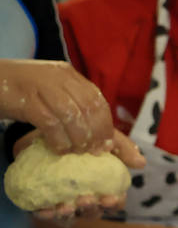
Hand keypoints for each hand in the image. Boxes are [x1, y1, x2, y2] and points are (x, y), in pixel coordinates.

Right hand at [0, 58, 116, 153]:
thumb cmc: (20, 94)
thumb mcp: (51, 97)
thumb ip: (75, 110)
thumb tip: (104, 140)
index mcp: (68, 75)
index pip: (97, 100)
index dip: (105, 125)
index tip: (106, 145)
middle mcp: (58, 76)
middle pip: (88, 107)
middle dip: (95, 134)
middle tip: (93, 152)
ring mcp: (41, 85)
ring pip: (71, 115)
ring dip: (78, 138)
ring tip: (76, 152)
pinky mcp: (25, 99)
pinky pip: (50, 122)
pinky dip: (58, 139)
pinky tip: (58, 149)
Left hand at [16, 128, 145, 221]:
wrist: (52, 127)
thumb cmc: (84, 136)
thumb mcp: (105, 136)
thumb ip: (123, 148)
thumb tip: (141, 163)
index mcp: (105, 185)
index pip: (115, 201)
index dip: (114, 203)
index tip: (109, 198)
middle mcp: (88, 194)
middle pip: (93, 211)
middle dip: (91, 208)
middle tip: (85, 199)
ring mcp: (67, 197)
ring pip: (71, 213)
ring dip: (69, 213)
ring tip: (64, 206)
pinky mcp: (46, 196)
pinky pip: (46, 211)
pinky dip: (46, 213)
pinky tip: (44, 209)